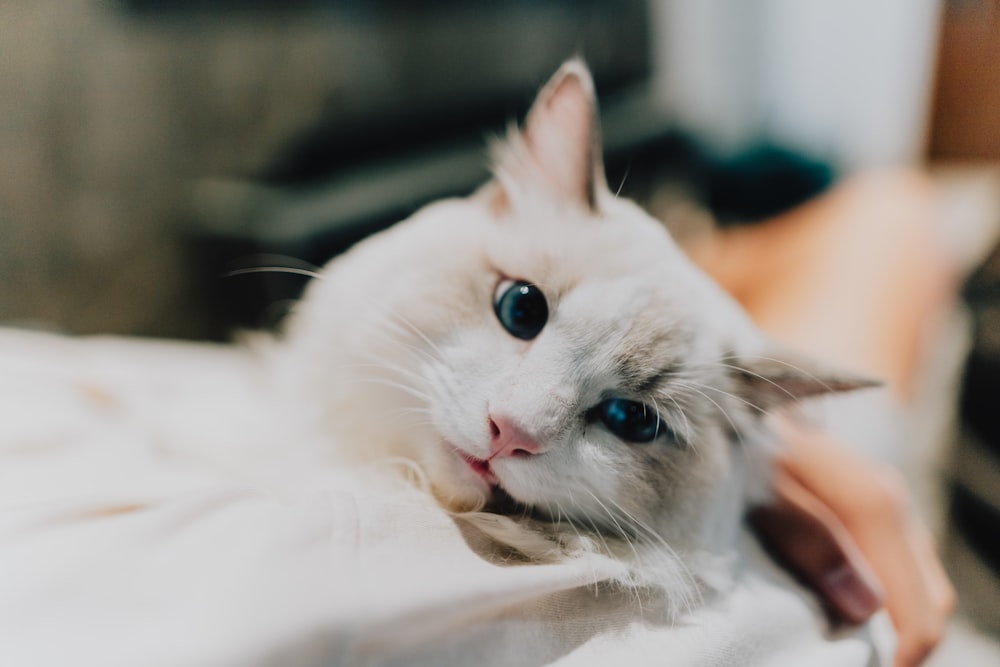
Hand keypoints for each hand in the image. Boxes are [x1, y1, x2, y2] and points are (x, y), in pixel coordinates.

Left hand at [749, 417, 955, 666]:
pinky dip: (892, 599)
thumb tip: (866, 610)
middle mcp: (895, 504)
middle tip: (857, 662)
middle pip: (931, 606)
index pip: (918, 613)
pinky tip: (854, 610)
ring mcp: (891, 502)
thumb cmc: (746, 441)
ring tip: (853, 646)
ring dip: (898, 624)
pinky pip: (905, 566)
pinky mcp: (876, 502)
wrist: (744, 391)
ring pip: (923, 587)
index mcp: (875, 506)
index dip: (897, 658)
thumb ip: (812, 544)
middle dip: (902, 647)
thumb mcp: (763, 490)